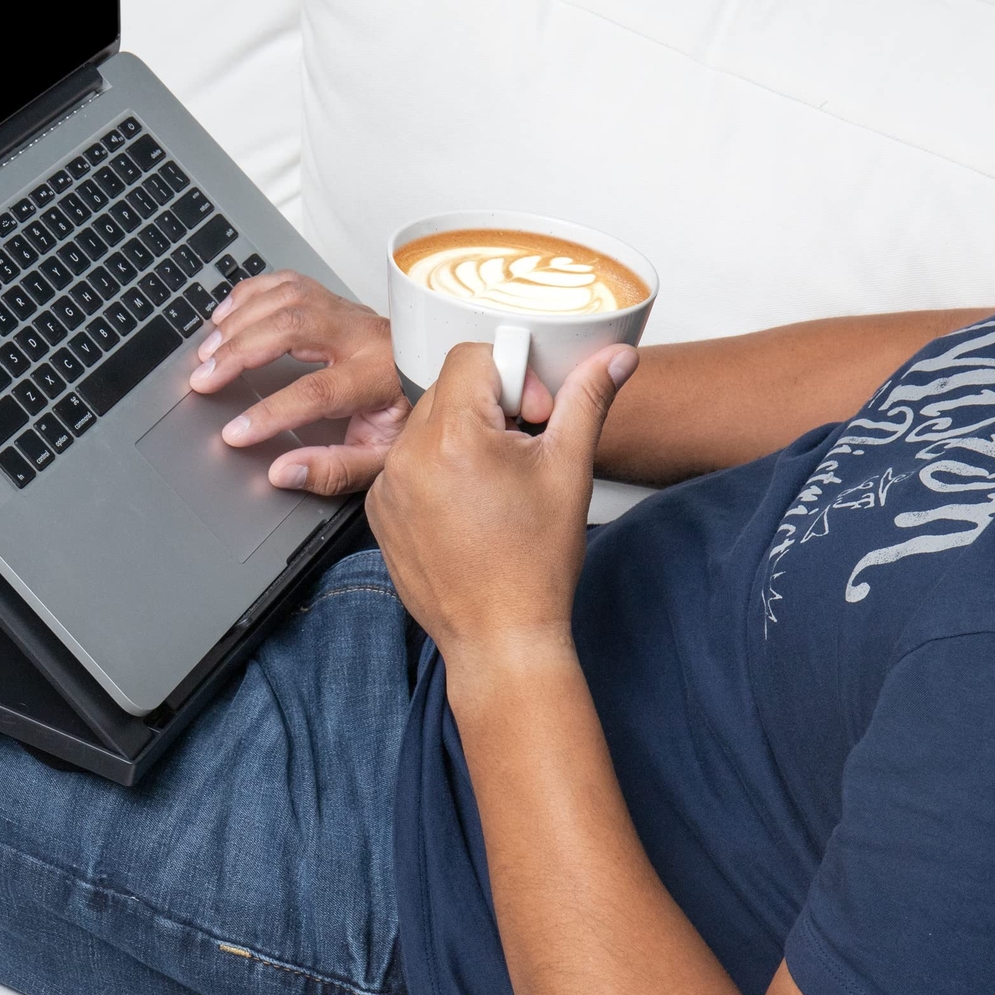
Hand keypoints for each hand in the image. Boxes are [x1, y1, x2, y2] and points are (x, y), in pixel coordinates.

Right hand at [187, 271, 409, 493]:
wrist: (432, 379)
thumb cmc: (407, 418)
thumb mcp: (382, 458)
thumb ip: (334, 470)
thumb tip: (283, 472)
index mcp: (379, 375)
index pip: (317, 391)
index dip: (272, 412)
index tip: (235, 432)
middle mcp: (363, 335)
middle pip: (293, 328)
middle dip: (240, 352)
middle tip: (204, 379)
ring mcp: (348, 312)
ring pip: (287, 298)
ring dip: (240, 321)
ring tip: (208, 352)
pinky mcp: (334, 301)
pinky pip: (289, 282)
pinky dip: (251, 293)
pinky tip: (226, 315)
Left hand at [365, 340, 637, 668]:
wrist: (500, 638)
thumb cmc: (534, 565)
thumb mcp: (569, 469)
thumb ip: (588, 400)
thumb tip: (615, 358)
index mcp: (452, 436)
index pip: (472, 356)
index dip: (514, 375)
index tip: (534, 413)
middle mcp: (406, 455)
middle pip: (449, 387)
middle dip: (490, 403)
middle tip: (521, 447)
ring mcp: (387, 484)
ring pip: (428, 423)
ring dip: (463, 435)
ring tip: (494, 483)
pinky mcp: (380, 509)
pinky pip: (407, 462)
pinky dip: (437, 468)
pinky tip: (468, 505)